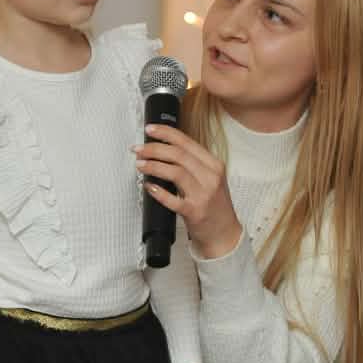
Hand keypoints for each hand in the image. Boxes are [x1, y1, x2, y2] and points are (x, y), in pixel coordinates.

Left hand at [134, 124, 242, 258]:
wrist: (224, 233)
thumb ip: (193, 164)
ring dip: (153, 166)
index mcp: (213, 165)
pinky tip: (149, 187)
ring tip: (140, 165)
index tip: (149, 129)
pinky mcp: (195, 212)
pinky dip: (158, 192)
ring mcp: (203, 194)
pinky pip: (173, 199)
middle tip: (139, 149)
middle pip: (178, 155)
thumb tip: (164, 149)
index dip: (165, 133)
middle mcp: (210, 177)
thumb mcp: (210, 178)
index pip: (186, 142)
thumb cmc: (214, 205)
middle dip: (154, 148)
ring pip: (175, 172)